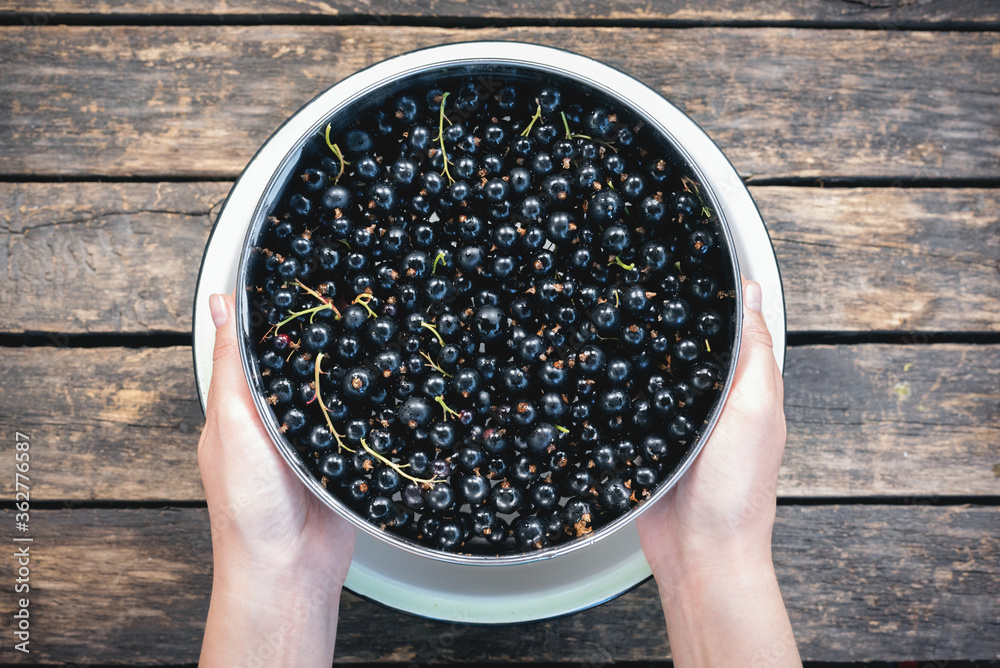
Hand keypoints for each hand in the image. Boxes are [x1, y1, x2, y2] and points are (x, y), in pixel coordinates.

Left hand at [198, 292, 354, 667]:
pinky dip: (367, 401)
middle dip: (316, 334)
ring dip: (346, 367)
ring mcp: (310, 437)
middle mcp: (274, 419)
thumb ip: (232, 367)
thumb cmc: (248, 505)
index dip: (269, 311)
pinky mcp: (342, 454)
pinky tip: (386, 380)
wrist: (290, 568)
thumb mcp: (233, 423)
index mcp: (238, 407)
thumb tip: (219, 304)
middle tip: (346, 292)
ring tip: (372, 325)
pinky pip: (356, 418)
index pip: (251, 344)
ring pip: (331, 388)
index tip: (293, 272)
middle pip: (297, 363)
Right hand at [637, 279, 799, 666]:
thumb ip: (753, 353)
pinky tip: (601, 370)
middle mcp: (712, 402)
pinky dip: (620, 387)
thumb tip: (751, 293)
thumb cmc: (737, 492)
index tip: (689, 258)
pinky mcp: (646, 441)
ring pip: (655, 372)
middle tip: (639, 280)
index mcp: (747, 388)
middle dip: (669, 318)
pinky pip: (632, 404)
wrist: (698, 553)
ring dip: (639, 351)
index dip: (715, 293)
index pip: (732, 326)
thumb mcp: (755, 410)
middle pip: (689, 346)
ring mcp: (677, 422)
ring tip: (613, 314)